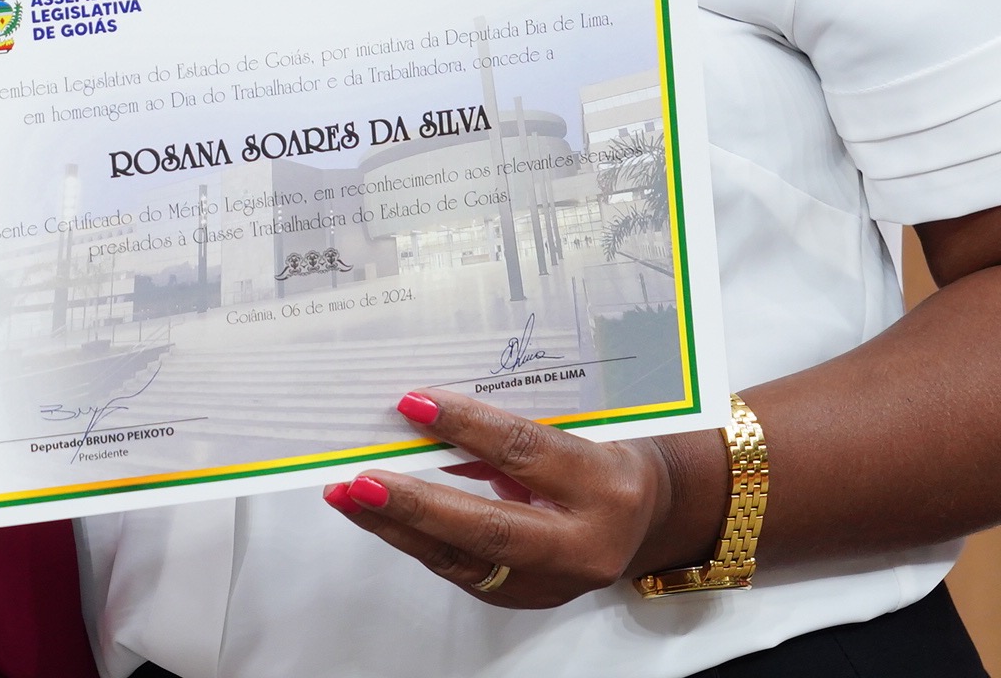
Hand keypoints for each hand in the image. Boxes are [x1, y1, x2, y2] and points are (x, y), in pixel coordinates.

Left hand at [319, 389, 722, 607]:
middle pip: (489, 528)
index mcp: (605, 485)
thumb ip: (514, 429)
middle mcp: (585, 542)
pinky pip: (462, 569)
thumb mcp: (577, 427)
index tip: (412, 403)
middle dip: (417, 505)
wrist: (650, 514)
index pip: (524, 453)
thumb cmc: (607, 455)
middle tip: (362, 480)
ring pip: (464, 558)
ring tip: (350, 497)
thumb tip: (431, 417)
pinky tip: (381, 517)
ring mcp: (556, 581)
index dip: (465, 427)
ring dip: (398, 527)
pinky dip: (417, 540)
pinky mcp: (527, 597)